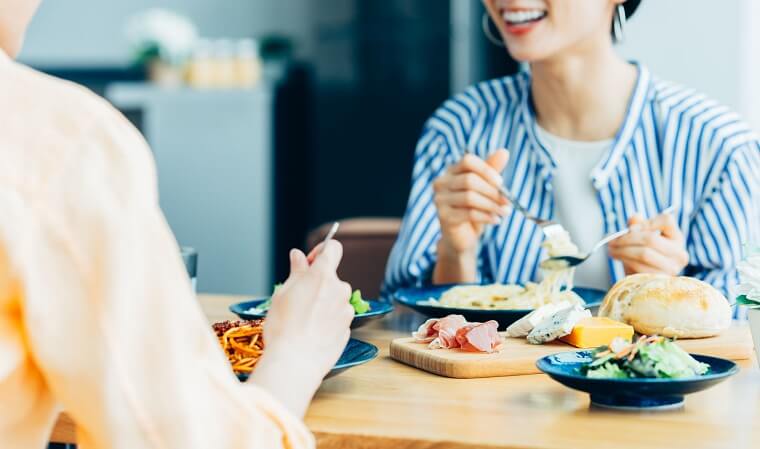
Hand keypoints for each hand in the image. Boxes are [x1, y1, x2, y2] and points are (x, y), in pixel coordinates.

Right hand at [249, 241, 352, 416]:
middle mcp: (340, 289)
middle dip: (317, 283)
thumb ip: (296, 271)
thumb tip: (299, 256)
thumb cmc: (283, 326)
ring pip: (335, 298)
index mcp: (323, 275)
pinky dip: (327, 320)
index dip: (320, 251)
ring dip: (322, 302)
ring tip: (302, 319)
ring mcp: (346, 310)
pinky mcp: (348, 328)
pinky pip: (337, 317)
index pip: (333, 247)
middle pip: (331, 277)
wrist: (295, 362)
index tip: (308, 263)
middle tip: (297, 298)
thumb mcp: (283, 293)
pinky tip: (310, 332)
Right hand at [432, 149, 509, 257]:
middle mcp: (441, 183)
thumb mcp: (485, 188)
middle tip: (507, 202)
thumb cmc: (474, 209)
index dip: (486, 170)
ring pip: (470, 198)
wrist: (463, 237)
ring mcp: (440, 200)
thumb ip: (492, 170)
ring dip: (492, 205)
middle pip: (469, 180)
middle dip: (492, 191)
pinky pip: (468, 213)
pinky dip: (486, 216)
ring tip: (505, 212)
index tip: (501, 183)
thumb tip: (504, 151)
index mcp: (451, 172)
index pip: (467, 161)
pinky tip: (496, 220)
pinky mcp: (444, 217)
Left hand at [608, 212, 688, 275]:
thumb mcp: (640, 239)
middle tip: (612, 241)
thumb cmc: (643, 256)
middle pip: (651, 238)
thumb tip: (634, 217)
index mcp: (676, 238)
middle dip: (627, 239)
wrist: (643, 282)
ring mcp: (672, 268)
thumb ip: (638, 226)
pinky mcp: (660, 280)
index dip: (645, 222)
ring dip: (622, 250)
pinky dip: (625, 261)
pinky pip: (639, 267)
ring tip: (611, 249)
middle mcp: (679, 253)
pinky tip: (617, 257)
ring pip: (644, 253)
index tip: (630, 229)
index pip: (667, 220)